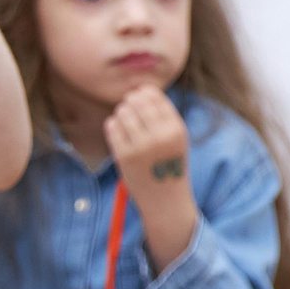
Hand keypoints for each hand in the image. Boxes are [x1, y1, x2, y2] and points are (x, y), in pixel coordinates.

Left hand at [106, 84, 190, 198]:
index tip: (139, 96)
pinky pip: (112, 127)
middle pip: (137, 101)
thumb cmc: (168, 163)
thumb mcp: (176, 138)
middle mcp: (160, 136)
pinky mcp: (124, 155)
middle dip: (130, 101)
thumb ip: (163, 116)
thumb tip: (140, 90)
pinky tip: (118, 131)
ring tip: (124, 121)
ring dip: (121, 113)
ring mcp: (141, 146)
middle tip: (128, 106)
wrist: (165, 198)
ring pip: (123, 112)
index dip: (144, 92)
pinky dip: (112, 125)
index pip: (155, 97)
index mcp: (176, 129)